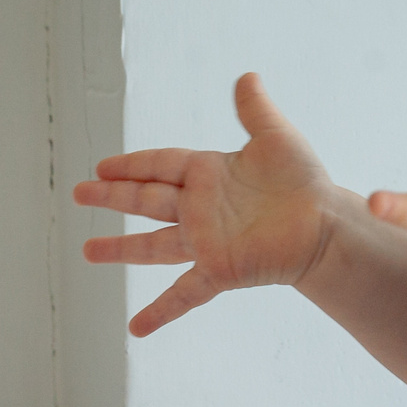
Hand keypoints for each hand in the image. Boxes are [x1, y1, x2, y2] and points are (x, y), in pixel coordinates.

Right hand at [73, 73, 338, 336]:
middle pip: (146, 199)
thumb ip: (256, 110)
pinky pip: (183, 293)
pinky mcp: (219, 270)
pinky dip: (160, 312)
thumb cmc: (305, 182)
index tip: (103, 166)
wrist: (327, 225)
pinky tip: (136, 329)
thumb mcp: (277, 137)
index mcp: (208, 173)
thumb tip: (246, 76)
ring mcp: (206, 241)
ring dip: (120, 248)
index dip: (130, 165)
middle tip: (79, 193)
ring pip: (153, 245)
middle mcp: (201, 208)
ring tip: (88, 251)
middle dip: (112, 196)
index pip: (159, 165)